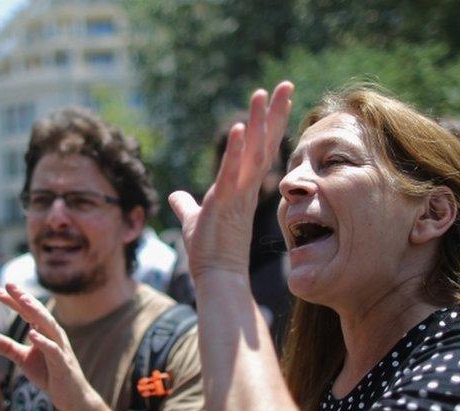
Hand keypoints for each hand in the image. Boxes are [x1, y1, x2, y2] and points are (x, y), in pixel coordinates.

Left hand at [0, 283, 94, 410]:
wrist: (72, 397)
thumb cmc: (49, 374)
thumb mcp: (23, 359)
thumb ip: (6, 347)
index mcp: (44, 331)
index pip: (27, 312)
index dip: (13, 300)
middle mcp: (54, 335)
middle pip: (38, 312)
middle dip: (24, 298)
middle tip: (9, 285)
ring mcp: (60, 348)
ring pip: (49, 326)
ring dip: (36, 312)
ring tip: (23, 301)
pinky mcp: (63, 364)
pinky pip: (53, 350)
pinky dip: (43, 342)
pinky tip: (32, 334)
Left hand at [169, 82, 293, 281]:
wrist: (218, 276)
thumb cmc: (209, 251)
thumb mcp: (193, 219)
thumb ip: (186, 204)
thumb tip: (174, 196)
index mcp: (241, 187)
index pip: (259, 149)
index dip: (268, 124)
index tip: (276, 100)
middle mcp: (246, 187)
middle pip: (265, 142)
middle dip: (275, 112)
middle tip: (285, 84)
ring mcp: (238, 193)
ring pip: (254, 151)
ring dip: (259, 121)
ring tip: (262, 93)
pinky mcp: (225, 202)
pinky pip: (231, 171)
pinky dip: (235, 150)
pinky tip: (239, 127)